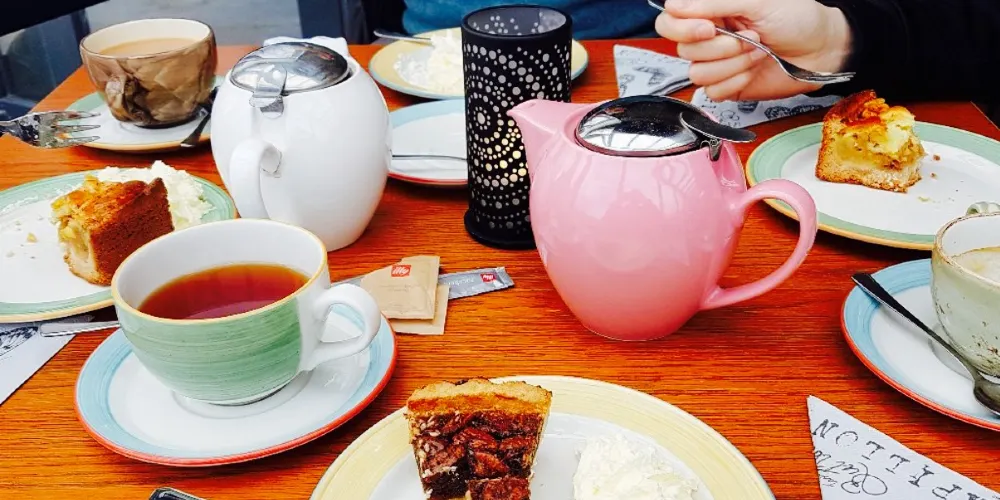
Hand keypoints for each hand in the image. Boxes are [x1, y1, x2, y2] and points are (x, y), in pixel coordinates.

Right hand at [654, 0, 852, 100]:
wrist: (822, 51)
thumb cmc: (797, 19)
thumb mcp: (757, 1)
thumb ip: (713, 2)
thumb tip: (674, 5)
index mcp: (711, 11)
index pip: (670, 21)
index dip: (682, 28)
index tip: (708, 28)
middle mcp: (710, 37)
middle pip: (684, 50)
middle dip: (720, 47)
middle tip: (749, 37)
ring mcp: (718, 63)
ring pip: (698, 73)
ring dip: (733, 64)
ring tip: (758, 52)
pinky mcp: (727, 86)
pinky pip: (713, 92)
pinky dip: (737, 81)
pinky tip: (754, 70)